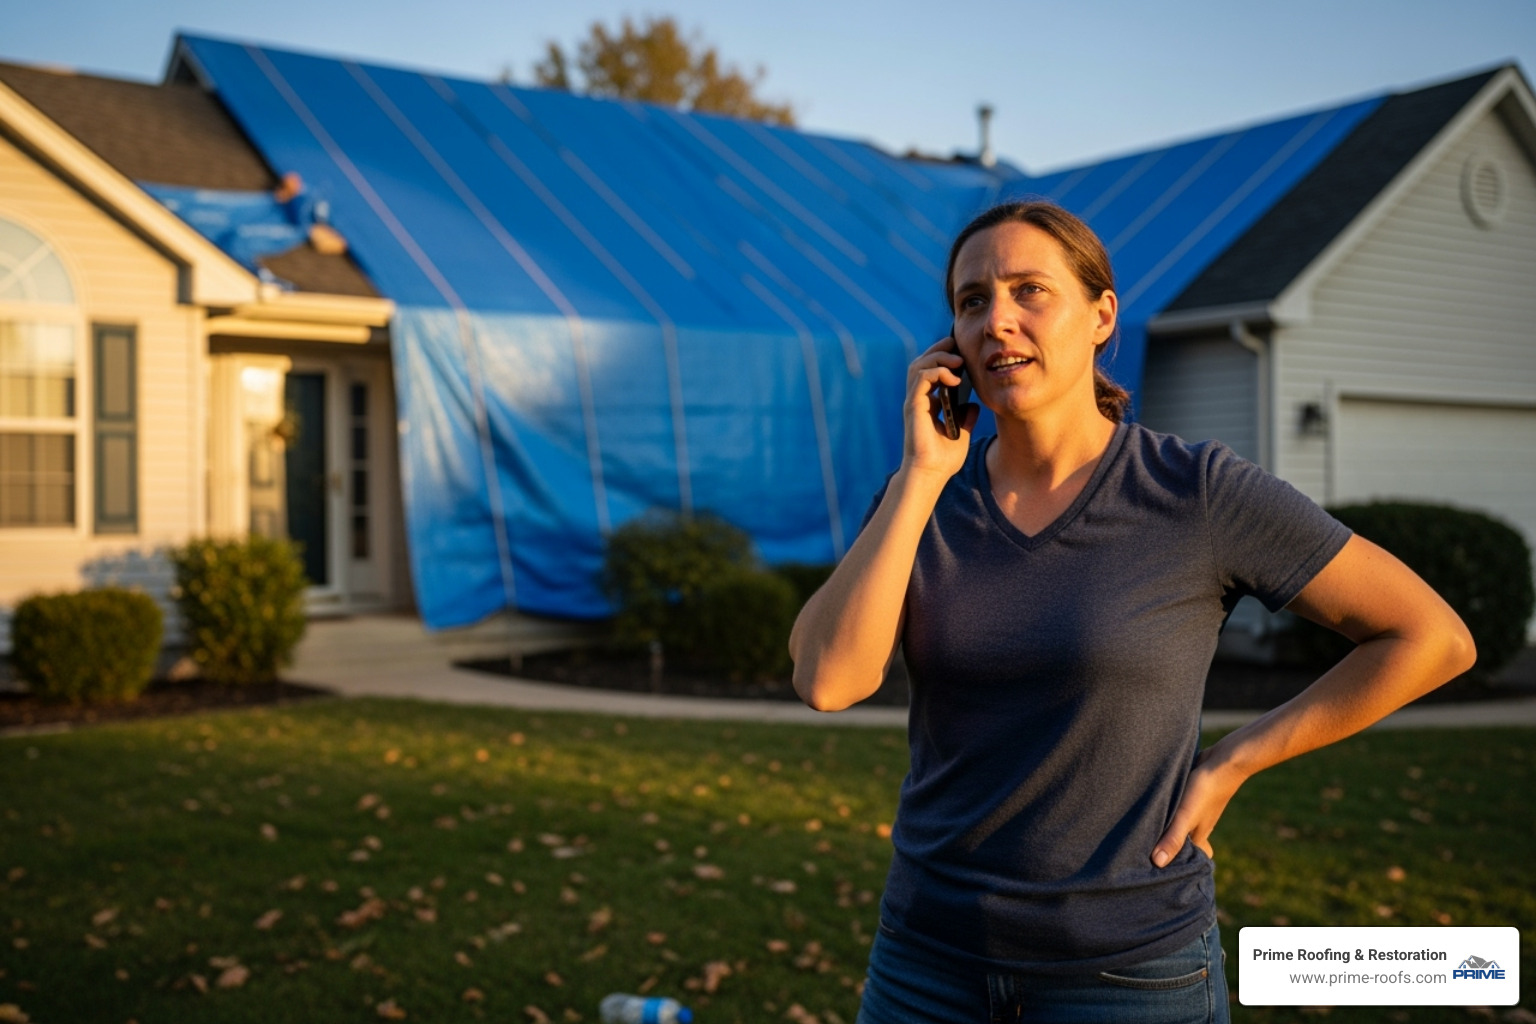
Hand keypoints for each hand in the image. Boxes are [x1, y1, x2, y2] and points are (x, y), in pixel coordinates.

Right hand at [903, 337, 975, 478]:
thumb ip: (966, 417)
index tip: (963, 355)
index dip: (944, 358)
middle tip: (958, 347)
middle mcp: (918, 399)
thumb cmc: (943, 459)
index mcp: (928, 404)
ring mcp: (914, 401)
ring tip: (958, 361)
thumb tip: (973, 404)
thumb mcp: (962, 433)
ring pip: (919, 365)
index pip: (931, 371)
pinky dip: (937, 372)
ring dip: (938, 357)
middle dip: (939, 349)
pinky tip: (954, 378)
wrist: (932, 473)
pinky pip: (922, 378)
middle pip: (922, 362)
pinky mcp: (913, 406)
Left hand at [1151, 747, 1246, 866]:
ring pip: (1180, 824)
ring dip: (1165, 827)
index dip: (1179, 867)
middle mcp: (1199, 825)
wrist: (1225, 761)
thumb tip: (1157, 864)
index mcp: (1199, 836)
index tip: (1161, 873)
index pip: (1191, 859)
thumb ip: (1173, 838)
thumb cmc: (1205, 790)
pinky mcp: (1192, 794)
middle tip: (1145, 853)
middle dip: (1168, 847)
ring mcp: (1197, 810)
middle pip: (1184, 843)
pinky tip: (1154, 805)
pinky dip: (1168, 810)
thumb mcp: (1185, 815)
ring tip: (1143, 831)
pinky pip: (1178, 807)